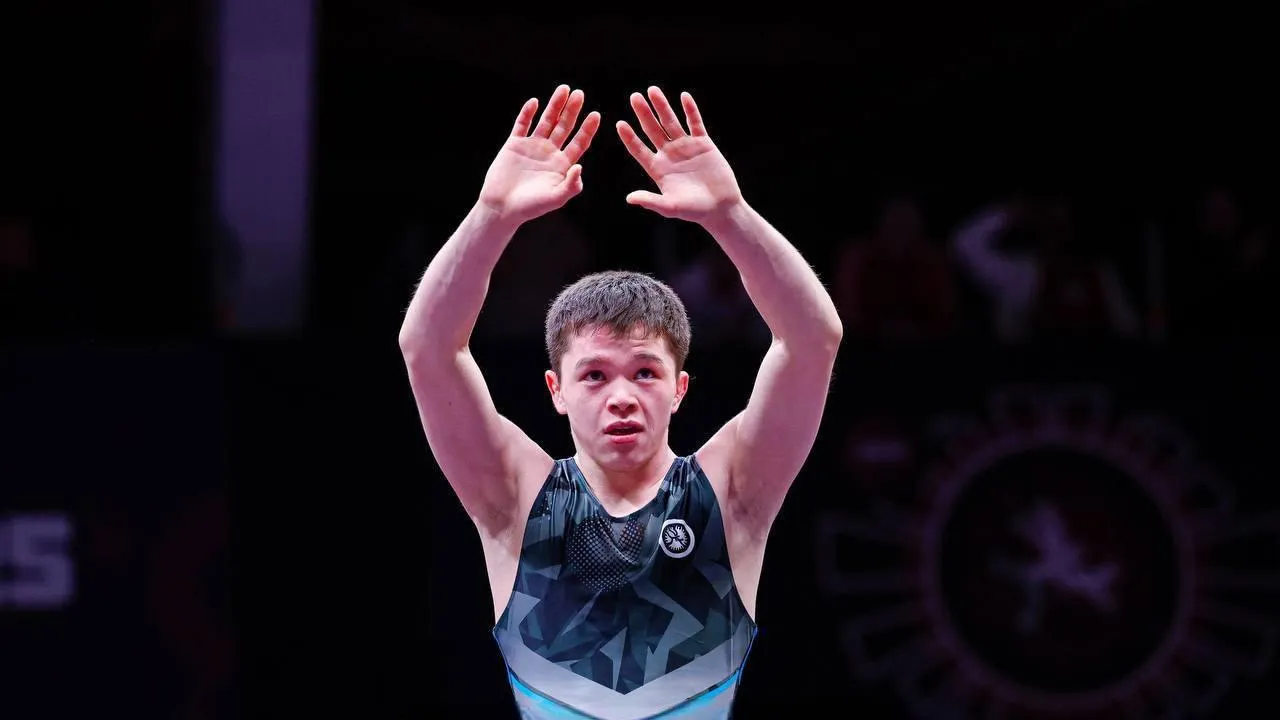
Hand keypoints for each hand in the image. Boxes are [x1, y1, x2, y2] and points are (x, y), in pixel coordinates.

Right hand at [478, 85, 600, 226]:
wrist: (502, 208)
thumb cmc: (531, 207)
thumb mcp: (556, 199)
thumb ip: (571, 185)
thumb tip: (580, 166)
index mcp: (562, 165)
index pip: (579, 142)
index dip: (587, 129)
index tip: (596, 114)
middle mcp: (549, 153)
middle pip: (564, 127)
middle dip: (572, 111)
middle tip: (580, 94)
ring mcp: (532, 147)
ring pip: (546, 121)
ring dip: (554, 106)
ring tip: (563, 89)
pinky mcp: (514, 145)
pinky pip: (522, 125)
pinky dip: (527, 113)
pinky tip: (534, 102)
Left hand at [617, 87, 743, 224]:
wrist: (720, 207)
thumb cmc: (694, 210)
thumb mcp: (670, 207)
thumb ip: (651, 201)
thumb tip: (629, 198)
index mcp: (657, 168)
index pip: (639, 149)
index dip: (629, 137)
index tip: (619, 124)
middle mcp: (669, 155)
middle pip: (652, 129)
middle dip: (643, 113)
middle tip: (634, 97)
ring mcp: (686, 147)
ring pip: (671, 122)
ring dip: (662, 106)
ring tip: (652, 90)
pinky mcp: (703, 144)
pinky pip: (695, 123)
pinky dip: (690, 110)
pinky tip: (683, 96)